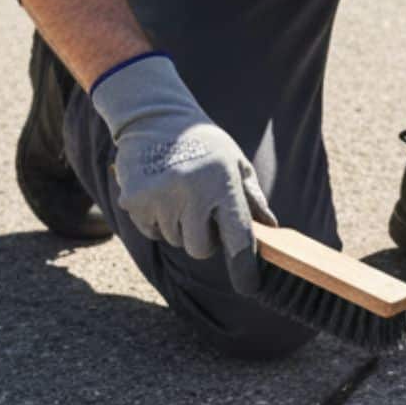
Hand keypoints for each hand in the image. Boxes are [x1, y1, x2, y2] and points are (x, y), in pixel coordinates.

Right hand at [91, 55, 274, 293]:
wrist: (156, 117)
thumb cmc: (205, 143)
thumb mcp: (235, 163)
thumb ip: (253, 199)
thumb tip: (271, 231)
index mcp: (222, 184)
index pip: (238, 238)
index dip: (244, 267)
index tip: (249, 286)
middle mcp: (191, 193)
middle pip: (200, 250)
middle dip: (204, 240)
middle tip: (202, 212)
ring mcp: (160, 198)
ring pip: (175, 240)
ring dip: (180, 226)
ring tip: (180, 192)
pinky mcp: (134, 201)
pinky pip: (151, 231)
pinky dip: (157, 220)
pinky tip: (161, 192)